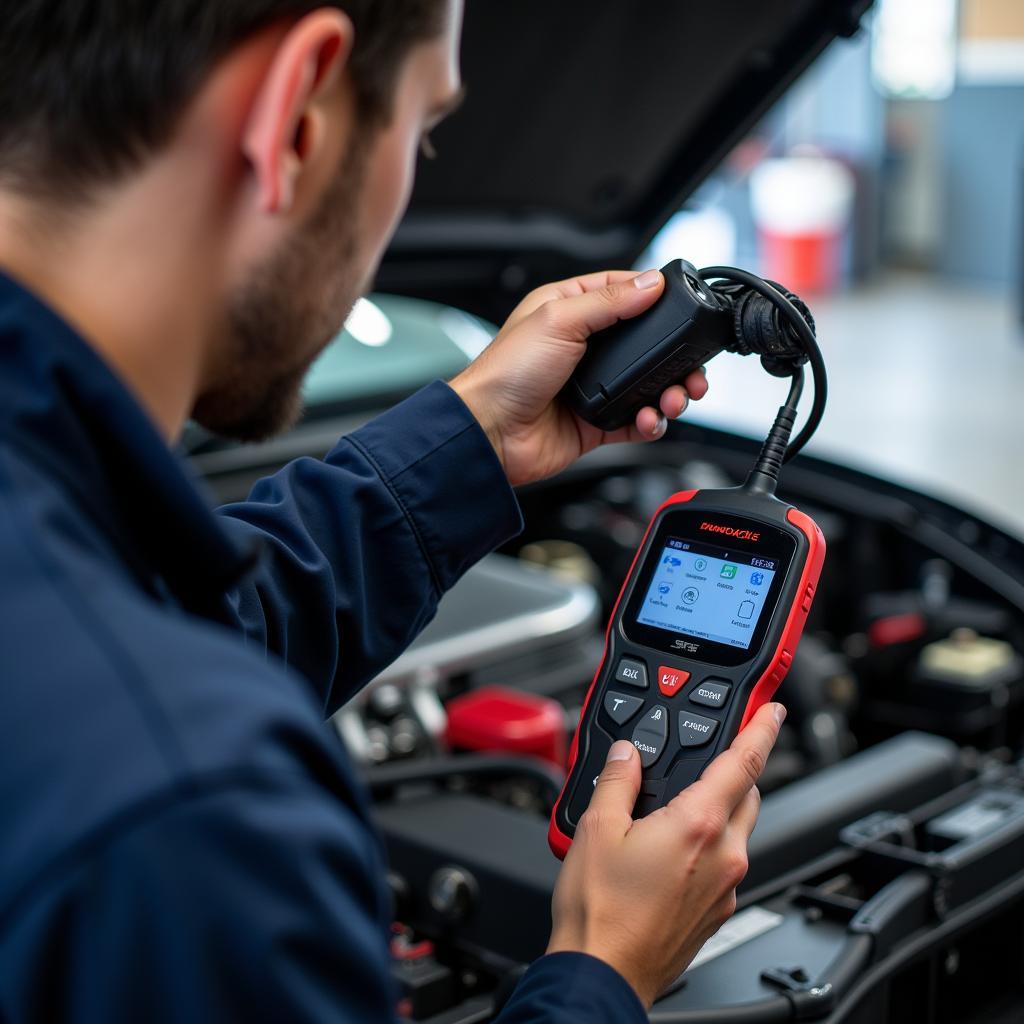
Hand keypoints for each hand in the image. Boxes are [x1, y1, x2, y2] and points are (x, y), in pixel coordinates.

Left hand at [449, 269, 707, 486]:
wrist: (490, 433)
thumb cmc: (506, 373)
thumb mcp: (558, 319)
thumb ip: (608, 301)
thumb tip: (650, 283)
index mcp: (569, 310)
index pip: (622, 292)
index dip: (653, 296)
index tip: (681, 302)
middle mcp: (583, 347)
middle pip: (646, 343)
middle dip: (675, 354)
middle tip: (693, 364)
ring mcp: (592, 386)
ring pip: (649, 384)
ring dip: (670, 391)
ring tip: (675, 397)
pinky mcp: (596, 423)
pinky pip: (637, 421)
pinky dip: (652, 422)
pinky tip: (651, 419)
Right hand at [546, 703, 785, 1008]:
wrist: (603, 974)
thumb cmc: (600, 911)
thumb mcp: (595, 828)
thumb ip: (617, 780)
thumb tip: (628, 754)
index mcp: (697, 824)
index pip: (745, 763)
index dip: (762, 730)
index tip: (772, 711)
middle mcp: (724, 855)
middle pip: (747, 796)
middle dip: (734, 771)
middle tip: (704, 761)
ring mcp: (725, 887)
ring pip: (737, 830)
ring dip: (719, 810)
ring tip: (674, 809)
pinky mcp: (717, 911)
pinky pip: (724, 863)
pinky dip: (707, 845)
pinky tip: (669, 852)